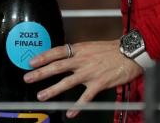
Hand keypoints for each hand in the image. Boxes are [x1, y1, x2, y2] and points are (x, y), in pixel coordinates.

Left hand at [24, 40, 142, 117]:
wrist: (130, 53)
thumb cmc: (111, 50)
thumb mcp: (90, 46)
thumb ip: (77, 53)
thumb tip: (63, 56)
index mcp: (79, 49)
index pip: (57, 52)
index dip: (43, 56)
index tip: (31, 62)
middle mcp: (82, 61)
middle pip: (57, 67)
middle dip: (41, 73)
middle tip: (28, 77)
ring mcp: (90, 73)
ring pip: (67, 82)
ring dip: (53, 90)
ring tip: (41, 96)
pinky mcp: (99, 83)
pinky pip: (86, 97)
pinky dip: (77, 106)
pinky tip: (69, 113)